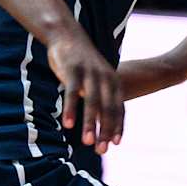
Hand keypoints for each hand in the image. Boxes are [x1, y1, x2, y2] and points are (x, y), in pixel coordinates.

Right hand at [49, 32, 123, 152]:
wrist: (67, 35)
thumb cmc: (82, 63)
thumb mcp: (97, 78)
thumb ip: (101, 97)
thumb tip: (101, 122)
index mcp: (113, 82)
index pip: (119, 109)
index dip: (118, 127)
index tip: (115, 144)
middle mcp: (105, 78)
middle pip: (108, 109)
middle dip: (106, 131)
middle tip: (102, 150)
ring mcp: (89, 74)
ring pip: (92, 103)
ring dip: (90, 124)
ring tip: (87, 142)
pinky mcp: (72, 70)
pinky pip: (72, 93)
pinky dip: (71, 110)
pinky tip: (68, 125)